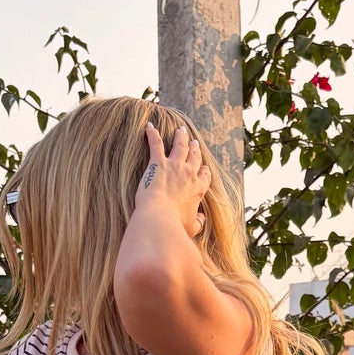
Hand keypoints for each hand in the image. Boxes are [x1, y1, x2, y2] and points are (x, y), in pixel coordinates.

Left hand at [137, 123, 208, 237]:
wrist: (159, 219)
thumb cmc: (174, 226)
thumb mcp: (191, 228)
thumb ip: (198, 223)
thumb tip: (202, 220)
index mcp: (198, 190)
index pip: (204, 176)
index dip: (203, 170)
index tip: (202, 168)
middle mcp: (189, 174)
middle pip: (194, 157)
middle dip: (194, 149)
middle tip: (194, 142)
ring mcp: (174, 166)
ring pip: (180, 146)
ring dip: (180, 137)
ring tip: (180, 130)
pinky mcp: (157, 163)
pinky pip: (156, 144)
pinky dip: (152, 134)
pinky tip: (148, 126)